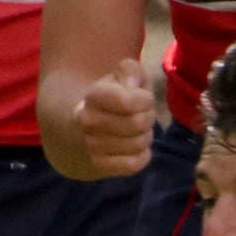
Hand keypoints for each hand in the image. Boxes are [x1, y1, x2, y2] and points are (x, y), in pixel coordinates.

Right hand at [73, 57, 155, 174]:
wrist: (87, 123)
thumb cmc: (115, 96)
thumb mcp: (124, 74)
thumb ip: (131, 69)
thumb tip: (131, 87)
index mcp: (93, 95)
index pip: (128, 101)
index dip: (145, 99)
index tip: (143, 98)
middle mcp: (88, 120)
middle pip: (138, 123)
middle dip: (148, 117)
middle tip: (143, 115)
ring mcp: (91, 144)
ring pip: (138, 144)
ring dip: (146, 136)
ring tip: (138, 129)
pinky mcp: (99, 164)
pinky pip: (132, 165)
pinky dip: (142, 156)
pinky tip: (138, 147)